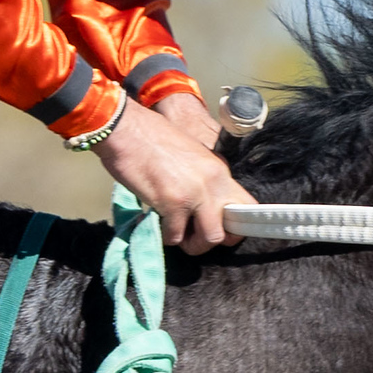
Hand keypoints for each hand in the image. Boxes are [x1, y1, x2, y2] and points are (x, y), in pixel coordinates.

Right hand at [94, 98, 251, 252]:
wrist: (125, 128)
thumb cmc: (151, 138)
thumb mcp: (190, 156)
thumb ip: (201, 179)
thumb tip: (202, 206)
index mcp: (219, 170)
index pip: (247, 206)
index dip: (234, 225)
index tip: (216, 228)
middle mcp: (214, 181)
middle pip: (233, 229)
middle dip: (214, 240)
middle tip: (195, 236)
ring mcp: (195, 192)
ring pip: (211, 238)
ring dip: (193, 244)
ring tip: (178, 235)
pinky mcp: (172, 202)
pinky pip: (176, 236)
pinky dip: (166, 236)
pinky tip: (158, 224)